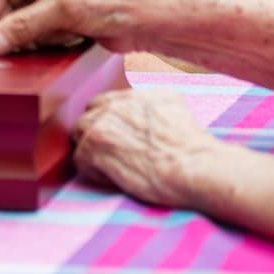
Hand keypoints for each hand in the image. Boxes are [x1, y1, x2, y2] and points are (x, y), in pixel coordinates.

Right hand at [0, 0, 155, 54]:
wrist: (149, 17)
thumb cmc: (113, 0)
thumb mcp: (63, 10)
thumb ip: (23, 26)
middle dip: (5, 25)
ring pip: (16, 17)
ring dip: (24, 35)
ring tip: (43, 42)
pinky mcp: (57, 11)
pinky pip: (32, 27)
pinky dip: (36, 39)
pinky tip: (56, 42)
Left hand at [72, 89, 219, 205]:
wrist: (193, 166)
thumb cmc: (193, 150)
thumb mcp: (178, 109)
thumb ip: (155, 104)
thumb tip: (149, 110)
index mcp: (139, 95)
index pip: (108, 101)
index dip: (109, 120)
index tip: (117, 136)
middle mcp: (118, 103)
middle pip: (90, 113)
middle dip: (96, 132)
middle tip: (109, 153)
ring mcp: (104, 121)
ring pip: (80, 132)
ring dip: (91, 150)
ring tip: (110, 168)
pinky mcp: (95, 144)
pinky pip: (80, 158)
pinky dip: (93, 171)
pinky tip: (112, 178)